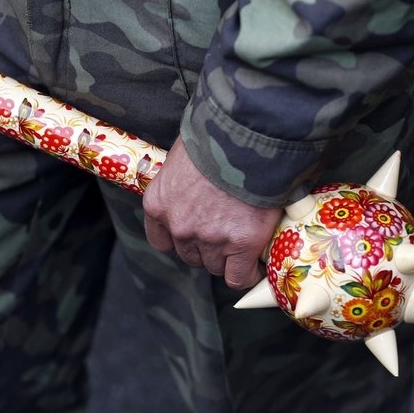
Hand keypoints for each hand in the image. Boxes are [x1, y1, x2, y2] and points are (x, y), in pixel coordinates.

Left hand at [142, 137, 281, 289]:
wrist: (245, 137)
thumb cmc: (213, 135)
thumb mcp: (182, 156)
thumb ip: (181, 180)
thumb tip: (194, 182)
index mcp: (158, 204)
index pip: (161, 241)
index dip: (180, 239)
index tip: (195, 233)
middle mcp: (179, 226)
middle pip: (190, 255)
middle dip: (206, 247)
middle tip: (225, 231)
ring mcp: (210, 238)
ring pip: (215, 266)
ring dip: (227, 258)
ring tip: (243, 241)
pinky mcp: (241, 244)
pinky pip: (239, 276)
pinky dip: (248, 273)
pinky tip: (255, 263)